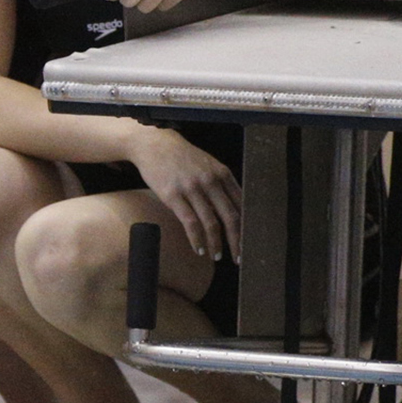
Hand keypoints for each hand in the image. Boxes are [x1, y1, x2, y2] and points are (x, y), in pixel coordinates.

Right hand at [128, 127, 241, 262]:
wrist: (153, 144)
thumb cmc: (180, 157)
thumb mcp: (207, 165)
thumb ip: (220, 184)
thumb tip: (231, 210)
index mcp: (222, 174)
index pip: (241, 205)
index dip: (246, 226)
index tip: (248, 242)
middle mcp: (210, 181)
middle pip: (231, 217)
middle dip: (237, 241)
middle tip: (239, 258)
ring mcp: (192, 188)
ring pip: (211, 223)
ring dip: (216, 244)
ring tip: (216, 256)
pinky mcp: (173, 195)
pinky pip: (190, 223)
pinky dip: (196, 239)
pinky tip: (198, 249)